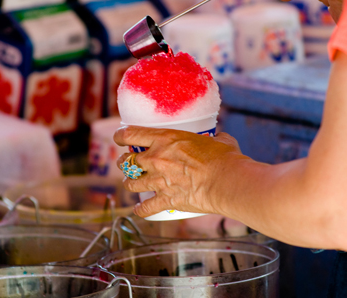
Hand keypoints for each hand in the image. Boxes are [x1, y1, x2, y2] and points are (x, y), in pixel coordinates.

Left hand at [114, 126, 248, 217]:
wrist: (227, 182)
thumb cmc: (225, 159)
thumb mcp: (218, 140)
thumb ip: (214, 138)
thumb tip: (220, 138)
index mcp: (165, 139)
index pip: (131, 134)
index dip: (120, 135)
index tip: (119, 137)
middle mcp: (156, 159)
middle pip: (127, 161)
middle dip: (124, 162)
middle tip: (126, 162)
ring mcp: (158, 181)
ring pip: (131, 184)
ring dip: (129, 183)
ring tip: (131, 183)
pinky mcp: (166, 200)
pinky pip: (145, 208)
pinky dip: (141, 210)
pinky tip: (139, 210)